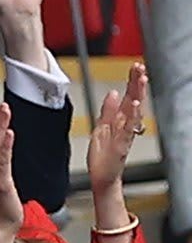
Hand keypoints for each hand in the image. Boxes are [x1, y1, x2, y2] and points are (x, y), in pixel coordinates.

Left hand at [88, 64, 146, 195]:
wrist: (102, 176)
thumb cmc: (103, 154)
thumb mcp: (102, 126)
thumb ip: (108, 110)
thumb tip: (114, 93)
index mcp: (120, 120)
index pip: (129, 96)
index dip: (132, 81)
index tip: (136, 66)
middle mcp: (125, 125)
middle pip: (134, 100)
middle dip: (137, 84)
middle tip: (140, 68)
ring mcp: (125, 134)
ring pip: (134, 112)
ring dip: (138, 96)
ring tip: (141, 81)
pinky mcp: (121, 144)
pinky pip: (128, 128)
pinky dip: (132, 118)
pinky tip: (135, 106)